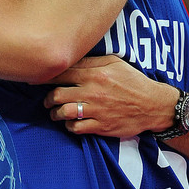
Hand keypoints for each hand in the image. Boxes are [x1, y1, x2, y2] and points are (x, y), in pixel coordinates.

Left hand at [42, 55, 177, 137]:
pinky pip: (76, 128)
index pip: (61, 73)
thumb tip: (69, 60)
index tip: (35, 79)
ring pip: (64, 112)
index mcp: (94, 74)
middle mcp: (93, 92)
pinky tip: (70, 122)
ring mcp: (96, 110)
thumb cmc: (132, 81)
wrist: (152, 104)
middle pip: (58, 95)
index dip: (44, 77)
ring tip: (55, 112)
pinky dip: (69, 126)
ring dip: (55, 113)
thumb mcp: (114, 62)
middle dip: (48, 98)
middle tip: (47, 99)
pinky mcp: (101, 126)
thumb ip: (90, 62)